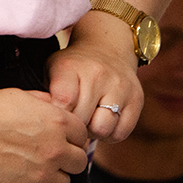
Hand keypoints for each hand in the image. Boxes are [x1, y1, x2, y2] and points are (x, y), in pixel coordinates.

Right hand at [0, 86, 88, 182]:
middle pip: (79, 164)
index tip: (61, 140)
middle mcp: (55, 149)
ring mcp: (40, 174)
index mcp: (57, 122)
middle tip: (49, 157)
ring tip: (35, 172)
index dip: (72, 138)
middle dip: (66, 160)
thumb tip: (56, 108)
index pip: (83, 136)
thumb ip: (46, 103)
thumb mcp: (22, 95)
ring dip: (52, 180)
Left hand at [49, 18, 143, 143]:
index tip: (57, 116)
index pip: (63, 101)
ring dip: (93, 132)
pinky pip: (121, 133)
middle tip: (73, 119)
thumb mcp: (52, 71)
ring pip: (102, 129)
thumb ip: (46, 96)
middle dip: (74, 126)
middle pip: (81, 120)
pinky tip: (103, 121)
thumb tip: (47, 126)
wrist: (107, 48)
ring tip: (88, 121)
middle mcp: (97, 75)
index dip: (59, 117)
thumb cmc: (73, 68)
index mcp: (70, 67)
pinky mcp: (136, 99)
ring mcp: (119, 87)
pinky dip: (110, 134)